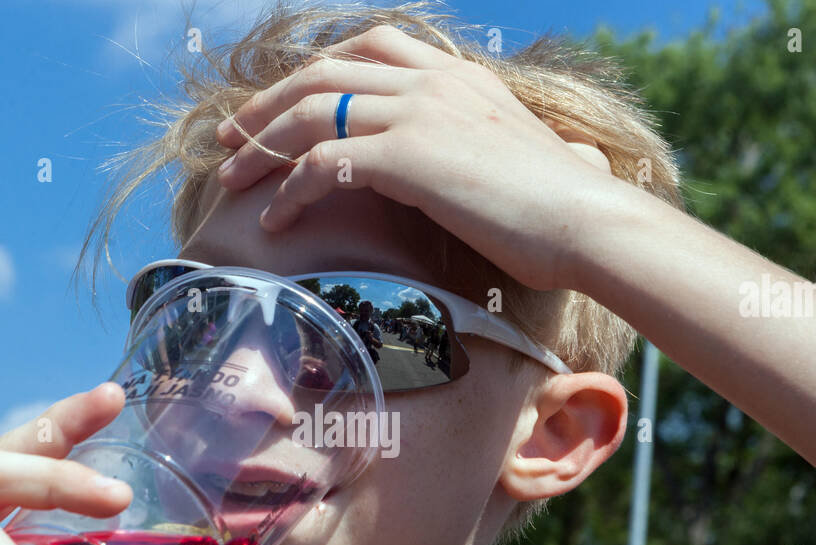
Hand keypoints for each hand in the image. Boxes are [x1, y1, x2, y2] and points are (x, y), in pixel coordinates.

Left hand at [213, 24, 618, 291]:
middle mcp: (432, 82)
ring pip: (311, 112)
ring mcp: (418, 112)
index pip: (368, 50)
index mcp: (456, 77)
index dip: (314, 73)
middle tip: (228, 138)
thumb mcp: (516, 160)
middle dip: (266, 105)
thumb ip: (487, 149)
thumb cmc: (561, 209)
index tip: (280, 106)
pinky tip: (274, 223)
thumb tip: (494, 167)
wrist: (587, 223)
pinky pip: (323, 164)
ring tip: (230, 180)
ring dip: (260, 147)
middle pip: (322, 73)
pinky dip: (289, 192)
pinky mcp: (407, 155)